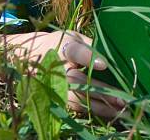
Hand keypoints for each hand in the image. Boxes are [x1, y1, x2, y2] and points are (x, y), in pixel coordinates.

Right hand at [8, 30, 125, 118]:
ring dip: (101, 106)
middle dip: (102, 91)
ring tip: (121, 109)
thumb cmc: (58, 43)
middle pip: (80, 82)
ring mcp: (55, 86)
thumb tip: (111, 52)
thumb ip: (90, 44)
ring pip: (79, 99)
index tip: (104, 64)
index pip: (74, 52)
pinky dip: (94, 111)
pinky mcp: (56, 98)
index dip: (88, 58)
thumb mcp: (72, 37)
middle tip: (122, 97)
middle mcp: (57, 69)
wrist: (28, 57)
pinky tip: (110, 113)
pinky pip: (76, 107)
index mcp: (62, 48)